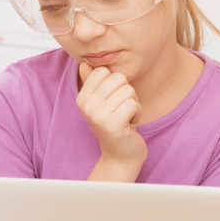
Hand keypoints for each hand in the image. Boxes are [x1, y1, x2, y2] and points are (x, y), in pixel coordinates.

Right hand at [77, 62, 144, 178]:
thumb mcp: (101, 103)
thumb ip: (93, 83)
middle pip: (119, 78)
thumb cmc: (114, 126)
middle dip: (127, 93)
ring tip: (125, 117)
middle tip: (121, 110)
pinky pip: (134, 103)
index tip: (113, 100)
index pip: (104, 71)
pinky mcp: (112, 124)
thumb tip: (84, 64)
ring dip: (133, 104)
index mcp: (82, 97)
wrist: (119, 156)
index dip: (115, 83)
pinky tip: (130, 124)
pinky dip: (137, 113)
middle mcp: (86, 105)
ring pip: (128, 91)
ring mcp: (97, 115)